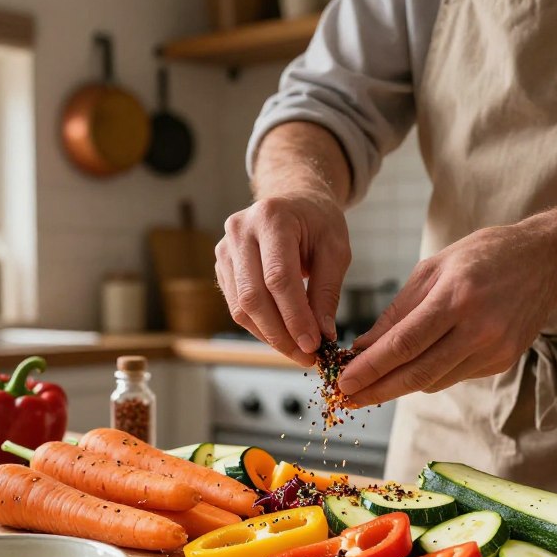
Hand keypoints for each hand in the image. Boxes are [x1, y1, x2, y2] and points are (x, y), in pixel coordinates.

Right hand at [215, 193, 350, 365]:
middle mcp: (240, 231)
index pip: (278, 278)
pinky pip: (236, 306)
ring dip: (269, 336)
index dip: (294, 316)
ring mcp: (224, 248)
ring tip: (297, 350)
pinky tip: (282, 335)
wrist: (294, 200)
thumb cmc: (318, 222)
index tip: (313, 344)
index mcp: (272, 218)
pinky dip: (260, 327)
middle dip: (280, 334)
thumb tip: (322, 335)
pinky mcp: (221, 266)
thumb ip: (327, 291)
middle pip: (252, 296)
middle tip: (306, 356)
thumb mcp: (336, 249)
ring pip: (240, 306)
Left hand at [337, 222, 556, 404]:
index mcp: (456, 297)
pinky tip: (415, 366)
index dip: (371, 368)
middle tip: (348, 399)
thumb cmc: (482, 256)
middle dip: (378, 390)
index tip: (343, 382)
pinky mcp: (504, 361)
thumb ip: (397, 312)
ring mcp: (495, 349)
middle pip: (418, 372)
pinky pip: (454, 376)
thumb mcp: (433, 269)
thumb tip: (362, 348)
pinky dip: (429, 374)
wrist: (547, 260)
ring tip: (372, 384)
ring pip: (434, 381)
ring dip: (400, 385)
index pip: (404, 344)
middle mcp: (478, 328)